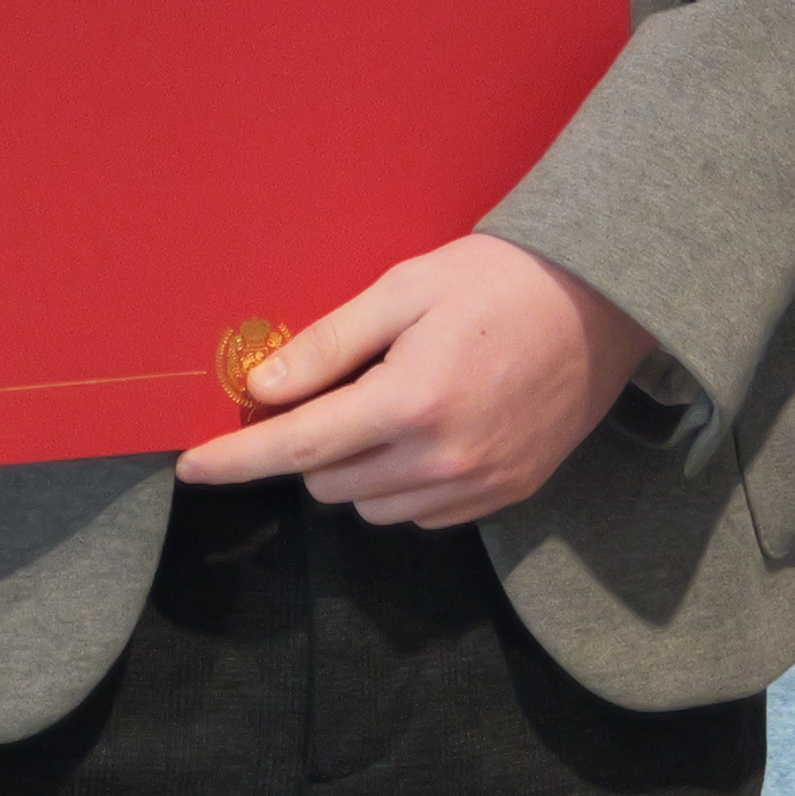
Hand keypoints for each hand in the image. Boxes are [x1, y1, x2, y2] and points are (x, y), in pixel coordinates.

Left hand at [172, 234, 654, 527]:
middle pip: (329, 483)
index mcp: (410, 402)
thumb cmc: (498, 279)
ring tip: (387, 405)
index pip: (299, 447)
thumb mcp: (404, 289)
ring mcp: (479, 486)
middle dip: (311, 444)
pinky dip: (403, 484)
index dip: (237, 460)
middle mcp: (442, 460)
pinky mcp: (507, 496)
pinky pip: (422, 516)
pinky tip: (426, 432)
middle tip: (332, 389)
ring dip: (356, 469)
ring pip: (373, 508)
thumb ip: (328, 344)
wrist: (602, 303)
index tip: (191, 466)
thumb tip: (261, 389)